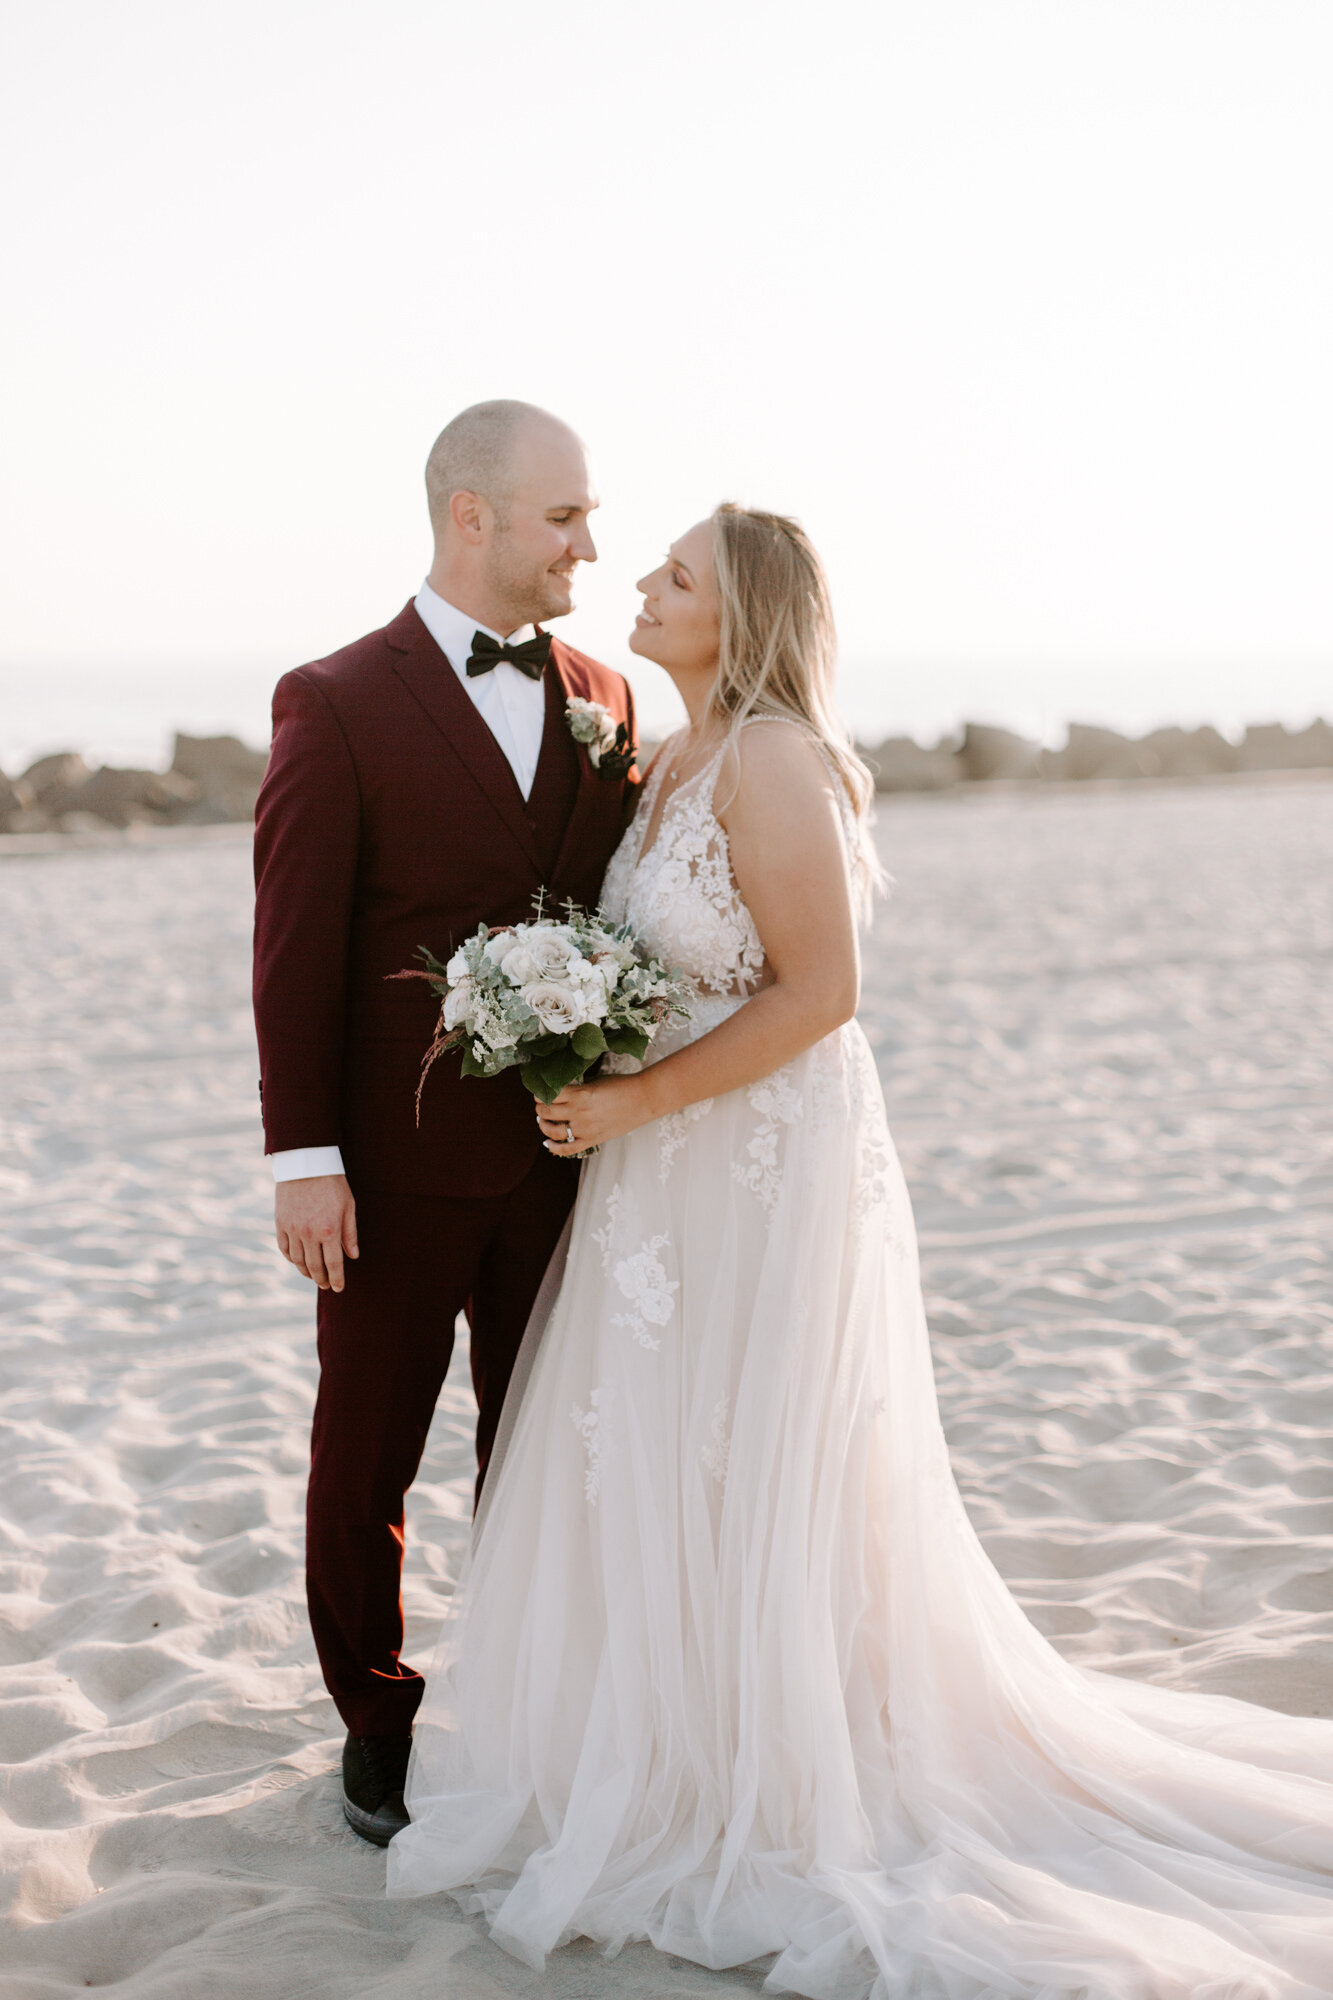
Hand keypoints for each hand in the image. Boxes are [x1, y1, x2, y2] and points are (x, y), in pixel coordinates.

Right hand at [275, 1173, 358, 1290]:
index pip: (334, 1264)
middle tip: (326, 1285)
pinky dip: (291, 1259)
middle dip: (322, 1279)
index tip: (338, 1288)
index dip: (337, 1279)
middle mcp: (310, 1233)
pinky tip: (298, 1262)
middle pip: (315, 1266)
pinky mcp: (281, 1224)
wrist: (306, 1164)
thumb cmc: (333, 1184)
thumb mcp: (348, 1206)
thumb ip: (350, 1233)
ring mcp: (293, 1229)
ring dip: (306, 1272)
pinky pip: (284, 1249)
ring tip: (314, 1276)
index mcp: (330, 1230)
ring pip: (298, 1261)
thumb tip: (353, 1256)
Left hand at [536, 1074, 652, 1156]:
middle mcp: (579, 1112)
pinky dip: (554, 1147)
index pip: (549, 1095)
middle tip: (540, 1104)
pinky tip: (547, 1143)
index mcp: (580, 1093)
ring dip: (543, 1124)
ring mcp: (585, 1128)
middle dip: (539, 1107)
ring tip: (543, 1120)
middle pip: (547, 1111)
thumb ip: (577, 1089)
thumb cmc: (622, 1085)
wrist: (644, 1099)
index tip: (539, 1091)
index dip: (540, 1093)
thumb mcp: (596, 1081)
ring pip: (552, 1130)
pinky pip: (567, 1149)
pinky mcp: (592, 1140)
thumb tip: (560, 1092)